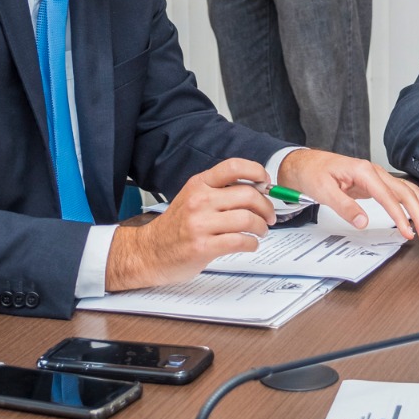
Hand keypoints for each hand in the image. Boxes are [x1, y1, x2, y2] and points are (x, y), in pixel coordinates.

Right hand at [106, 159, 275, 291]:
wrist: (149, 252)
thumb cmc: (175, 227)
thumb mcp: (193, 198)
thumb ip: (219, 191)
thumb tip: (257, 188)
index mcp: (199, 184)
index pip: (233, 167)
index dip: (256, 171)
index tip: (265, 183)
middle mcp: (200, 201)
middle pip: (248, 195)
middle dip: (266, 207)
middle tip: (269, 216)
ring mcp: (200, 224)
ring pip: (247, 219)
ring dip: (262, 227)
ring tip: (261, 231)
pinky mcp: (203, 247)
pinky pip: (240, 241)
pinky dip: (252, 243)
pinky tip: (250, 244)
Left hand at [278, 149, 418, 241]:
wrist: (306, 163)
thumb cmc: (314, 173)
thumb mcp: (324, 191)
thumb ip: (344, 207)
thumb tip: (363, 222)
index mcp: (363, 171)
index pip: (388, 196)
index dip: (400, 216)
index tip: (407, 232)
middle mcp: (374, 171)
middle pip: (405, 192)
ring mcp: (376, 177)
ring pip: (407, 191)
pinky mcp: (375, 183)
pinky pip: (399, 193)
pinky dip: (412, 205)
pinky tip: (418, 216)